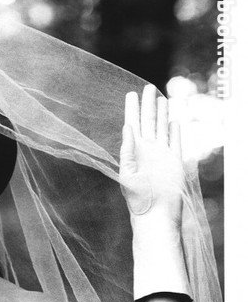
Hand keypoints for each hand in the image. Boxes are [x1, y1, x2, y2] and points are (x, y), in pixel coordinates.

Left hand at [120, 84, 183, 230]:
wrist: (155, 213)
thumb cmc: (137, 199)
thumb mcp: (127, 174)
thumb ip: (127, 151)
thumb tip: (128, 127)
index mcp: (133, 152)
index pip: (132, 124)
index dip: (132, 109)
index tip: (130, 94)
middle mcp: (147, 151)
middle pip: (148, 122)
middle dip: (147, 105)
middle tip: (147, 88)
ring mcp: (162, 155)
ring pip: (162, 128)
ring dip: (161, 113)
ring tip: (160, 98)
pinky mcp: (175, 161)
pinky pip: (175, 141)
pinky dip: (174, 130)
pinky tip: (173, 120)